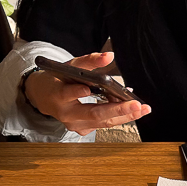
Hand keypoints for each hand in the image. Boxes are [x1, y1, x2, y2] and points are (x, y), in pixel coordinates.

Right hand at [23, 52, 151, 135]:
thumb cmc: (57, 80)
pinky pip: (103, 124)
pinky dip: (118, 116)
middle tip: (136, 105)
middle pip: (94, 114)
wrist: (44, 98)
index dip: (77, 92)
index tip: (87, 88)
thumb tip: (108, 56)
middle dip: (118, 110)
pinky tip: (132, 110)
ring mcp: (75, 125)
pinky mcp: (82, 129)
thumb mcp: (69, 66)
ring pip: (103, 122)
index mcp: (58, 95)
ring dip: (124, 116)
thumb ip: (88, 61)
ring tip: (142, 109)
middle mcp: (66, 114)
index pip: (67, 94)